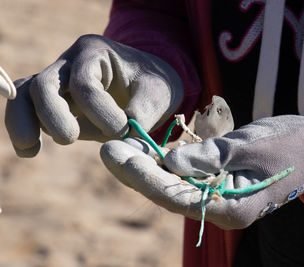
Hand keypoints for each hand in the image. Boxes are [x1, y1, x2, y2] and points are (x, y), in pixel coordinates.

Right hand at [5, 34, 182, 156]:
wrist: (148, 82)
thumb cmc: (154, 84)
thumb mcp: (158, 93)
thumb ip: (141, 114)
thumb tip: (122, 139)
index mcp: (96, 52)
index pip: (85, 83)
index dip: (99, 111)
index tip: (122, 130)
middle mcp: (71, 62)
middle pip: (46, 84)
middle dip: (53, 114)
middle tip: (69, 139)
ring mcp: (60, 80)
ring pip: (28, 94)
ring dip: (23, 121)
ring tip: (29, 149)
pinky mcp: (56, 99)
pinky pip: (28, 107)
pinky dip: (24, 126)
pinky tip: (29, 151)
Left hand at [100, 115, 303, 229]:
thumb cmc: (288, 144)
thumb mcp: (249, 145)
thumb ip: (209, 156)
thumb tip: (170, 163)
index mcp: (232, 208)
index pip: (176, 195)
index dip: (143, 175)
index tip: (116, 155)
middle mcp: (220, 208)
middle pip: (168, 192)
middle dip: (136, 171)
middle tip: (108, 149)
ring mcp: (218, 197)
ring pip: (173, 185)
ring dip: (146, 167)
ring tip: (118, 147)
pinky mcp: (217, 183)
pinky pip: (185, 176)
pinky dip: (165, 163)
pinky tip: (145, 150)